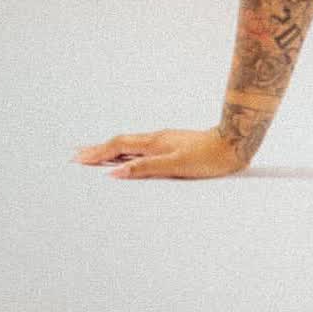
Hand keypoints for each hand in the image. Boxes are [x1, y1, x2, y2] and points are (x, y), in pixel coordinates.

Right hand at [71, 127, 247, 179]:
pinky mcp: (174, 145)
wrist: (235, 143)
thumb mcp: (175, 165)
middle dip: (98, 149)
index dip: (97, 153)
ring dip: (111, 149)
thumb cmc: (209, 157)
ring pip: (131, 143)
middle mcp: (157, 139)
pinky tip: (130, 155)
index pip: (118, 146)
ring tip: (97, 154)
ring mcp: (165, 140)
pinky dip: (128, 151)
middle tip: (78, 154)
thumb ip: (145, 168)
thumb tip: (114, 172)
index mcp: (154, 143)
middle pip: (121, 142)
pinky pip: (142, 147)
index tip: (77, 159)